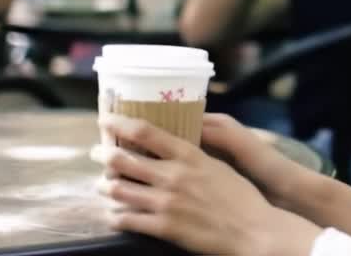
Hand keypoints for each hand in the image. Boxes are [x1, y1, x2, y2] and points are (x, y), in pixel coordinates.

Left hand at [95, 114, 321, 255]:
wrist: (253, 230)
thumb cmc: (241, 196)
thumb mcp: (217, 165)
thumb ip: (192, 157)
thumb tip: (172, 148)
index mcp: (188, 156)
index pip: (145, 132)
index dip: (119, 124)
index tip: (106, 120)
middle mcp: (173, 176)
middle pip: (123, 160)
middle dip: (103, 155)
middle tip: (96, 154)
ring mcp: (166, 203)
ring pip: (119, 190)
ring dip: (105, 186)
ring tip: (101, 185)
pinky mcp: (164, 228)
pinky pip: (126, 220)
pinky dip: (115, 216)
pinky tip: (113, 214)